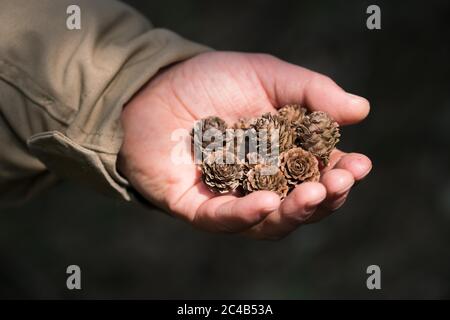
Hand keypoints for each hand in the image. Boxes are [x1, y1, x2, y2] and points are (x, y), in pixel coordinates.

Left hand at [118, 52, 371, 239]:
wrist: (156, 83)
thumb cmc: (212, 80)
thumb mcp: (268, 76)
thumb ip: (311, 92)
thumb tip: (361, 110)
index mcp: (281, 157)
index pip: (319, 174)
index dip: (342, 174)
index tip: (360, 165)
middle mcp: (260, 183)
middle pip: (299, 205)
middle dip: (324, 198)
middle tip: (338, 183)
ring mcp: (229, 198)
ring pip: (267, 223)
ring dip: (293, 213)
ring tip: (314, 194)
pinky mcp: (196, 206)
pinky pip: (222, 220)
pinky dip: (244, 215)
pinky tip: (266, 203)